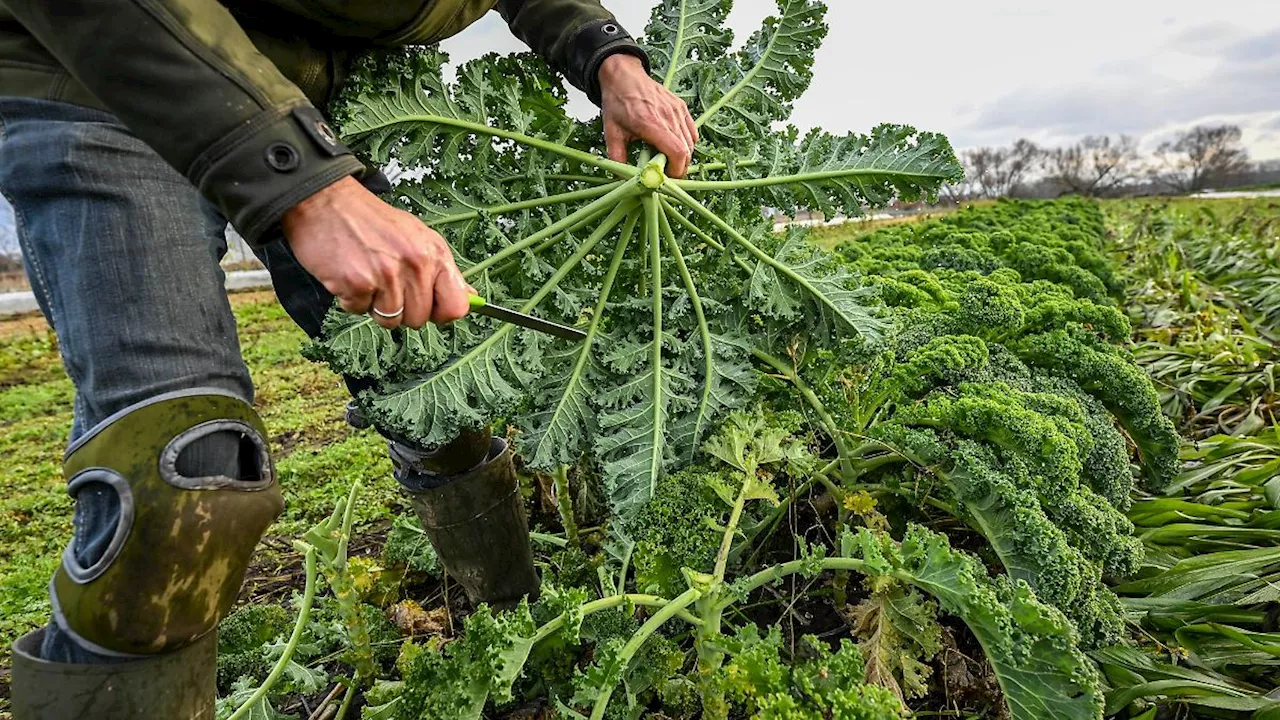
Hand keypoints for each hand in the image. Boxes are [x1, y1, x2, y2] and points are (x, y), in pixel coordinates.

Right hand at [282, 176, 472, 329]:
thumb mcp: (417, 236)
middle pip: (419, 319)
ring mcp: (386, 276)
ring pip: (390, 320)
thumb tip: (470, 298)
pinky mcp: (357, 284)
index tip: (430, 308)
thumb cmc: (370, 220)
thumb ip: (443, 269)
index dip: (441, 313)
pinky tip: (349, 274)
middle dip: (401, 308)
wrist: (325, 201)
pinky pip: (359, 312)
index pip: (456, 306)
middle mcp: (415, 265)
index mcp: (434, 253)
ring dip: (375, 305)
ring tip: (367, 276)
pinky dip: (351, 299)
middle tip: (386, 281)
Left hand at [599, 54, 697, 176]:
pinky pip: (691, 131)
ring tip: (667, 160)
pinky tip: (673, 146)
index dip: (676, 171)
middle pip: (687, 151)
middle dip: (679, 168)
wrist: (624, 76)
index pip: (677, 152)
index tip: (666, 179)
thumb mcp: (611, 133)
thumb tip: (622, 180)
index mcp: (650, 123)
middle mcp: (668, 116)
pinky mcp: (681, 107)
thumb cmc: (617, 102)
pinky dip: (686, 143)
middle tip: (665, 174)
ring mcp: (677, 111)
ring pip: (691, 143)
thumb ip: (617, 158)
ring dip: (682, 157)